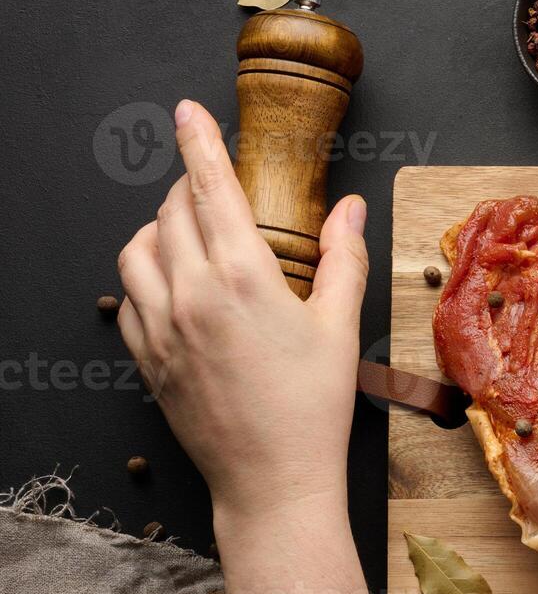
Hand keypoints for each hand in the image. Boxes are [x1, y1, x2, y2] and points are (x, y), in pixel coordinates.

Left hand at [116, 100, 367, 514]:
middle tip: (215, 188)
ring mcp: (161, 329)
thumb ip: (344, 259)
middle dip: (189, 188)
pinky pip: (129, 297)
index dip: (199, 142)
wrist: (272, 481)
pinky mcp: (147, 359)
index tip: (187, 111)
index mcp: (243, 280)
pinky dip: (144, 276)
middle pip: (171, 213)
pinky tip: (172, 284)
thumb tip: (352, 209)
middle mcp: (191, 296)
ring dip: (158, 229)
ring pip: (136, 250)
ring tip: (188, 233)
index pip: (212, 189)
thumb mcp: (341, 329)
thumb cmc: (313, 410)